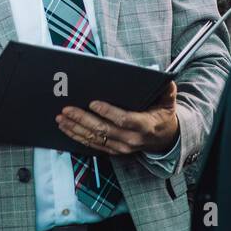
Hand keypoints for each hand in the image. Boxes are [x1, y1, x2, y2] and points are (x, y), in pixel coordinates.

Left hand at [56, 81, 178, 155]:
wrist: (164, 140)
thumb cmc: (163, 116)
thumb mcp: (169, 102)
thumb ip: (167, 90)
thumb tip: (166, 79)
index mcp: (144, 126)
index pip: (124, 120)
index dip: (108, 112)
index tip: (93, 103)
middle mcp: (131, 140)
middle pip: (103, 130)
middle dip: (83, 119)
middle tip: (67, 109)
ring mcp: (121, 148)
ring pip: (95, 139)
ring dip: (76, 129)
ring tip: (61, 118)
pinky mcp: (114, 151)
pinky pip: (93, 145)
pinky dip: (78, 137)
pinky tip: (67, 128)